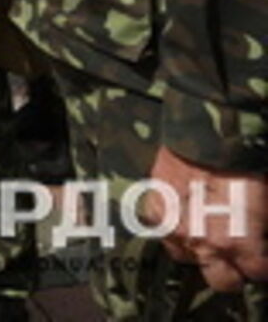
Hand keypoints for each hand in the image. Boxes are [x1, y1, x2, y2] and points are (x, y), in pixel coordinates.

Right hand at [145, 146, 267, 292]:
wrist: (208, 130)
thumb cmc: (245, 163)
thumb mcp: (263, 202)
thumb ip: (259, 228)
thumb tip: (258, 240)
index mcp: (239, 242)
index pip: (256, 274)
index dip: (261, 265)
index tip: (262, 257)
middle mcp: (205, 243)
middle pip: (223, 282)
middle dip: (234, 272)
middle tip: (239, 256)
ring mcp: (175, 228)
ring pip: (188, 259)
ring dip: (200, 250)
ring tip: (209, 234)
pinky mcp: (155, 209)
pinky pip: (164, 232)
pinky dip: (174, 228)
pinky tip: (185, 216)